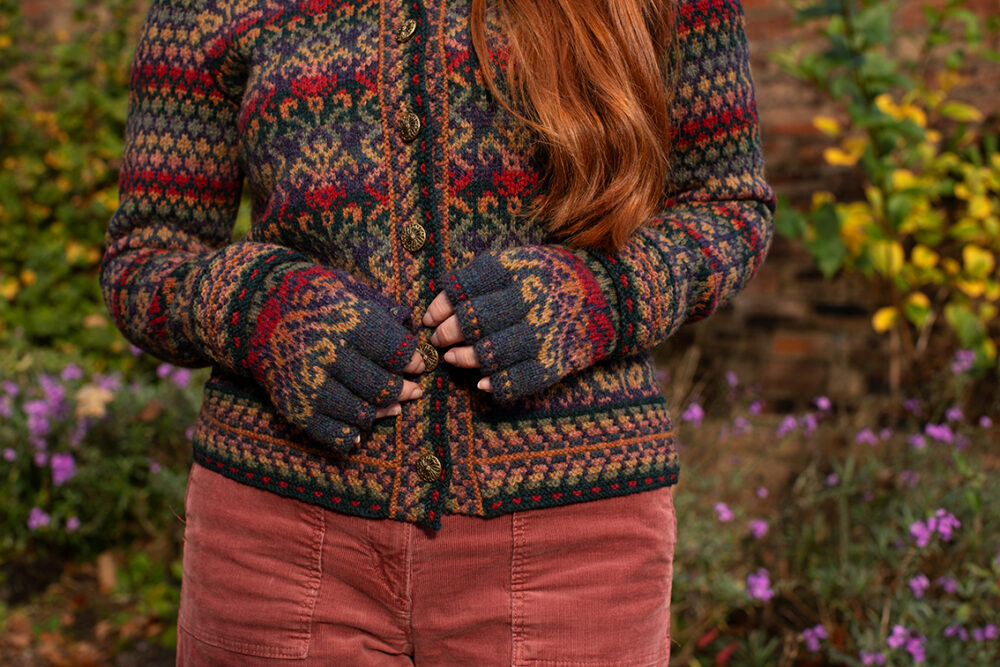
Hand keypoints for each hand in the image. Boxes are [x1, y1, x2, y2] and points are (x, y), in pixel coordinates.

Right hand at [247, 263, 428, 452]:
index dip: (411, 360)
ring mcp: (308, 383)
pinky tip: (361, 429)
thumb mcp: (346, 289)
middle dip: (403, 390)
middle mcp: (326, 354)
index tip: (417, 364)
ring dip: (381, 413)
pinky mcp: (293, 405)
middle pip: (380, 386)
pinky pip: (330, 432)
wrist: (255, 310)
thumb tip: (411, 329)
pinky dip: (350, 436)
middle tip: (413, 390)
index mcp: (345, 322)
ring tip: (393, 408)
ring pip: (360, 412)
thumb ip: (379, 310)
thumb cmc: (312, 298)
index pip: (393, 351)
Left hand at [430, 246, 617, 401]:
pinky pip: (520, 379)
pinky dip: (498, 385)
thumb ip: (486, 276)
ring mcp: (545, 333)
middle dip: (447, 333)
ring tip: (452, 358)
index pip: (468, 286)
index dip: (442, 304)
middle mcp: (531, 300)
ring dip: (464, 359)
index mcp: (520, 270)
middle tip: (437, 338)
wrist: (613, 295)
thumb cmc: (555, 277)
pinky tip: (483, 383)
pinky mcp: (557, 360)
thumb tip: (443, 301)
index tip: (430, 316)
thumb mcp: (524, 260)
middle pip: (475, 320)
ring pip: (492, 352)